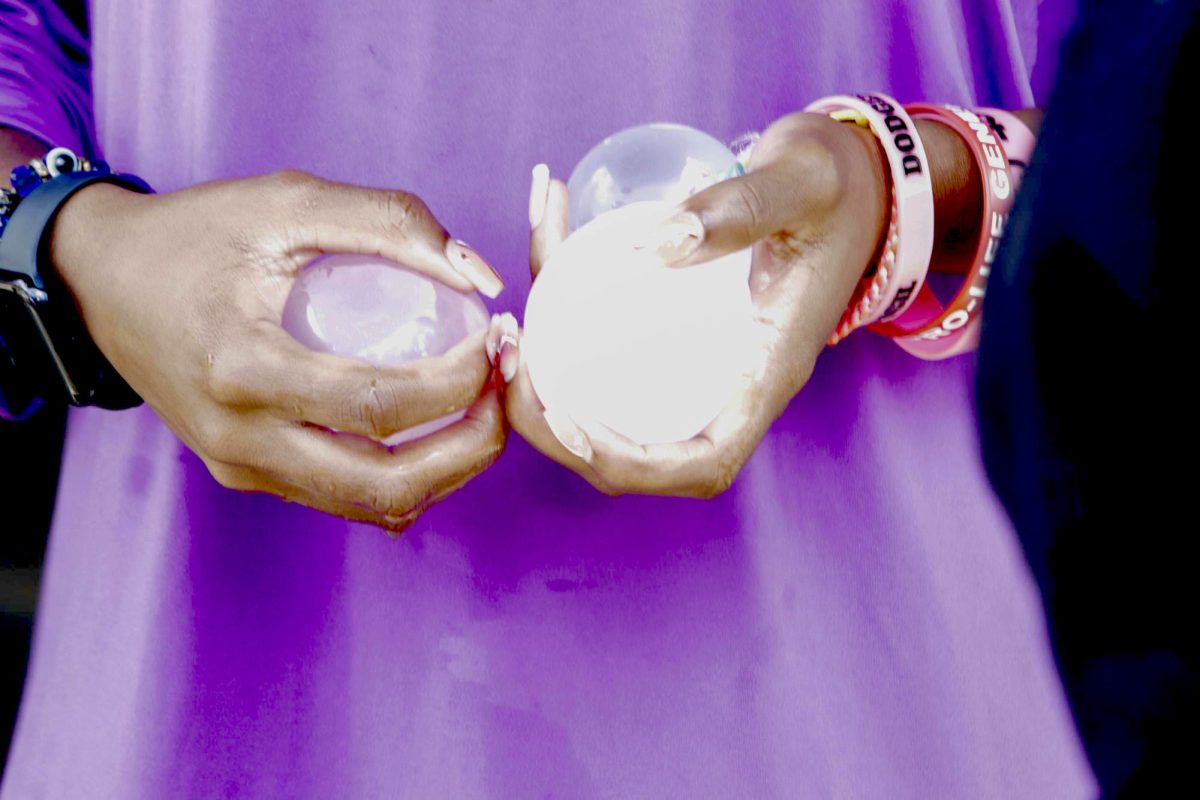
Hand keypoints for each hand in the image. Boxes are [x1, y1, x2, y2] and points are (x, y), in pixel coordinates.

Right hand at [50, 170, 507, 531]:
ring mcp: (240, 466)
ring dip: (444, 470)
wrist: (103, 281)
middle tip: (505, 392)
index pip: (379, 407)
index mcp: (244, 368)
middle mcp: (239, 437)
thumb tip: (480, 277)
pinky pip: (341, 497)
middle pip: (383, 485)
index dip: (458, 383)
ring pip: (368, 505)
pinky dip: (402, 477)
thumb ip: (389, 221)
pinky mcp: (244, 473)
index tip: (497, 340)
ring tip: (481, 409)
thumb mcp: (287, 200)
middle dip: (469, 448)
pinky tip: (434, 431)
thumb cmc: (197, 233)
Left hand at [496, 113, 887, 496]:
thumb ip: (740, 209)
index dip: (630, 465)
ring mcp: (703, 363)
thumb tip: (655, 245)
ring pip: (617, 404)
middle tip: (511, 370)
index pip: (704, 463)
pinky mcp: (681, 332)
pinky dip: (568, 316)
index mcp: (767, 372)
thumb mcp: (803, 181)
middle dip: (565, 437)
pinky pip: (615, 349)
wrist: (854, 181)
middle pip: (643, 453)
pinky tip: (545, 245)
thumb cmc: (838, 186)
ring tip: (508, 330)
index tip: (570, 422)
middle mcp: (730, 383)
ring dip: (553, 384)